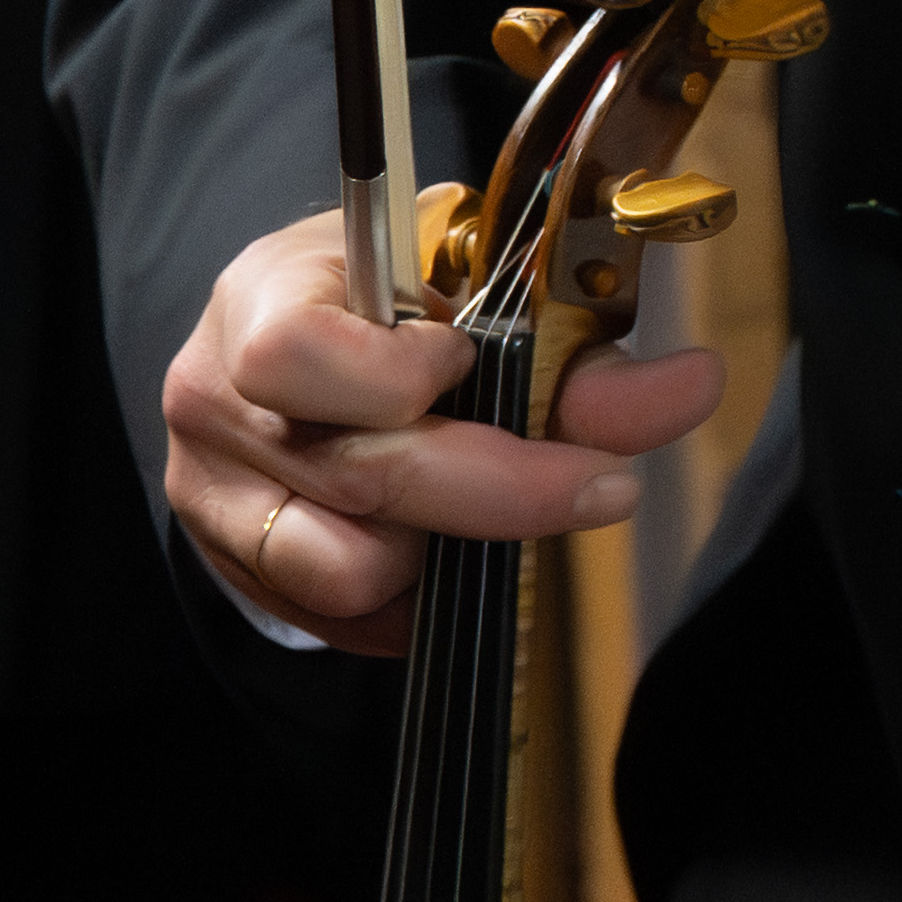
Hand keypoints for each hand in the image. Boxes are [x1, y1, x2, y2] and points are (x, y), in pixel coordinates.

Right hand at [155, 200, 719, 651]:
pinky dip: (416, 597)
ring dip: (445, 546)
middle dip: (506, 489)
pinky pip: (343, 620)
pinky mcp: (237, 571)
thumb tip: (686, 390)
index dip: (398, 371)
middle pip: (359, 475)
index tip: (467, 356)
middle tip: (607, 486)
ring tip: (489, 498)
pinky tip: (451, 545)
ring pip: (349, 569)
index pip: (297, 355)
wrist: (303, 328)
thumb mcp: (470, 281)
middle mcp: (216, 403)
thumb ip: (573, 347)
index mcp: (258, 300)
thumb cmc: (395, 293)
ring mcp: (215, 498)